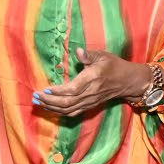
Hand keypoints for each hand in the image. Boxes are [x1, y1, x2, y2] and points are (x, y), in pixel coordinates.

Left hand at [32, 48, 151, 116]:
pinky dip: (59, 112)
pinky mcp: (89, 106)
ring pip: (68, 109)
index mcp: (93, 79)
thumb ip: (89, 55)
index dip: (58, 92)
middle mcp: (90, 93)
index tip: (45, 89)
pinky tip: (49, 108)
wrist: (128, 81)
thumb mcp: (103, 56)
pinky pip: (73, 112)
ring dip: (51, 108)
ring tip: (38, 102)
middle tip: (35, 96)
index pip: (73, 89)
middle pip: (67, 102)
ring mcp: (90, 101)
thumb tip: (78, 51)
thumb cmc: (114, 65)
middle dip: (49, 101)